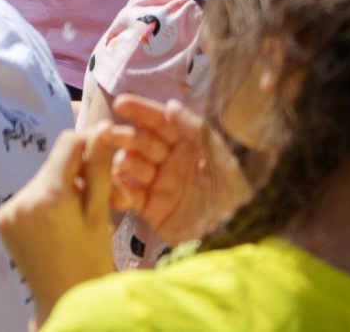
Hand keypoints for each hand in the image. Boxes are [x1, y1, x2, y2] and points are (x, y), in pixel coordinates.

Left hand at [0, 124, 120, 316]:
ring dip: (65, 190)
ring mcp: (8, 209)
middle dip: (82, 176)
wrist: (64, 301)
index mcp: (49, 195)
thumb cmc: (91, 262)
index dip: (89, 144)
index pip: (67, 143)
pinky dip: (46, 203)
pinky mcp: (2, 220)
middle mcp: (22, 198)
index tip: (107, 156)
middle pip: (56, 165)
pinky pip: (29, 198)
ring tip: (84, 217)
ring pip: (44, 180)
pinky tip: (61, 225)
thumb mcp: (100, 215)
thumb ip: (99, 170)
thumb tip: (102, 128)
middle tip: (110, 199)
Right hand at [106, 94, 249, 245]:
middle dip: (127, 135)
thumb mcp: (225, 163)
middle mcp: (172, 163)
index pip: (162, 123)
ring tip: (123, 164)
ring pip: (132, 166)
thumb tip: (170, 106)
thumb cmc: (237, 202)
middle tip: (112, 134)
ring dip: (123, 161)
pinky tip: (119, 189)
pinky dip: (119, 190)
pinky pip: (129, 195)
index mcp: (190, 148)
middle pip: (142, 142)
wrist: (236, 246)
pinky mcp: (151, 210)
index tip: (121, 103)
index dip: (142, 111)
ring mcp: (160, 186)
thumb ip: (198, 132)